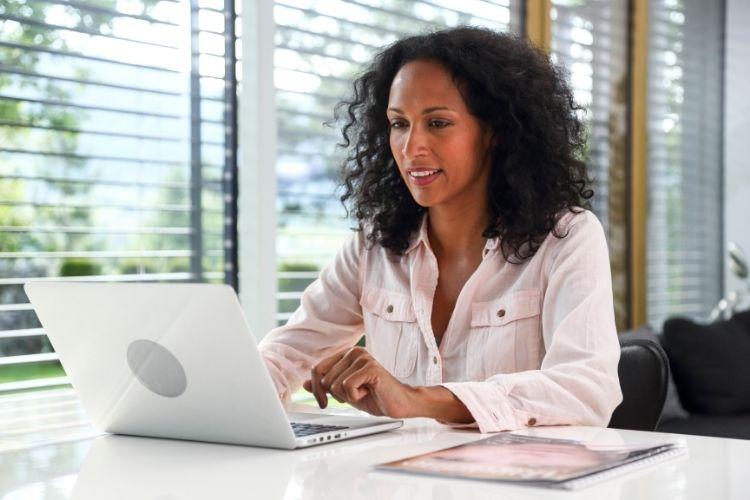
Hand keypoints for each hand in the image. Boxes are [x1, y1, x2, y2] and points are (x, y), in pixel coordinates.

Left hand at [302, 347, 417, 418]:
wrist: (401, 403)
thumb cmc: (375, 397)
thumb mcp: (344, 393)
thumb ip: (326, 386)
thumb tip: (305, 383)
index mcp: (346, 354)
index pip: (317, 369)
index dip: (315, 389)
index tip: (322, 403)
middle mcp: (353, 352)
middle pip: (324, 379)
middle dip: (334, 395)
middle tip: (354, 395)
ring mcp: (362, 357)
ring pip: (335, 384)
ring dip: (348, 396)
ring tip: (365, 391)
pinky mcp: (370, 367)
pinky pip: (347, 386)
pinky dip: (356, 396)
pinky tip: (369, 391)